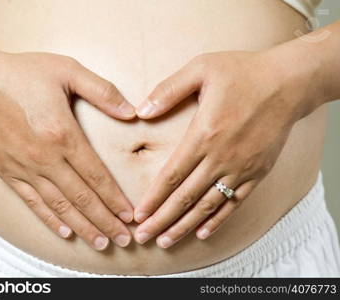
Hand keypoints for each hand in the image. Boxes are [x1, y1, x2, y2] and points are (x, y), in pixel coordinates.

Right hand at [0, 50, 135, 249]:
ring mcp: (25, 169)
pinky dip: (50, 219)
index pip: (96, 176)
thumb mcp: (68, 70)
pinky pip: (33, 203)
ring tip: (101, 242)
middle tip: (123, 240)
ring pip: (60, 206)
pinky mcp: (9, 173)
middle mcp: (45, 158)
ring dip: (82, 227)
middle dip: (105, 221)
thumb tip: (132, 112)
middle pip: (82, 198)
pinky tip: (65, 232)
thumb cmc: (25, 75)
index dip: (115, 199)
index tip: (130, 216)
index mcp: (63, 135)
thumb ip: (103, 92)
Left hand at [133, 51, 308, 247]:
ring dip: (184, 226)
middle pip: (185, 197)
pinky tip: (202, 232)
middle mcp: (221, 157)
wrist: (288, 82)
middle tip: (142, 237)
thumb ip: (168, 90)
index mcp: (204, 134)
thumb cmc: (243, 72)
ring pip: (208, 205)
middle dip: (162, 220)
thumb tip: (141, 111)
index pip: (172, 175)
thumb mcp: (201, 68)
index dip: (153, 198)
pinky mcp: (257, 172)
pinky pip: (235, 202)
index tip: (138, 215)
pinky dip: (218, 220)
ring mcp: (241, 168)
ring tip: (166, 241)